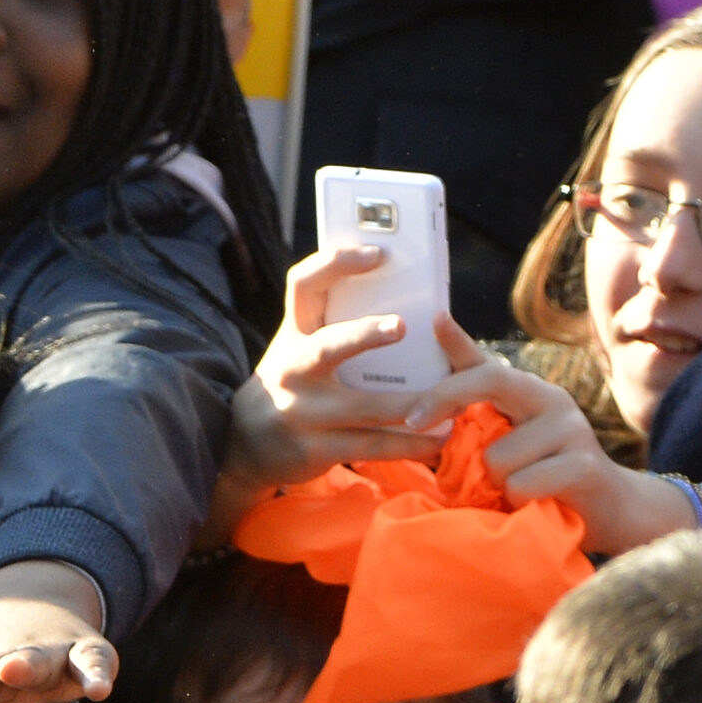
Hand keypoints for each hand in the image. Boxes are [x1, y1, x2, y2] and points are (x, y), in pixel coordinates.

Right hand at [202, 246, 451, 542]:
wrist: (245, 447)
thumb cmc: (293, 386)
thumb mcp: (299, 350)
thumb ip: (335, 328)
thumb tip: (412, 302)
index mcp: (293, 333)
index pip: (304, 284)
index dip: (337, 263)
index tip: (379, 253)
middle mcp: (291, 368)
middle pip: (328, 347)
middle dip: (363, 336)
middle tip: (401, 327)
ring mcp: (301, 412)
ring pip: (366, 408)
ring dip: (416, 405)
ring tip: (456, 405)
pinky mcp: (314, 449)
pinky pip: (372, 446)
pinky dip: (411, 444)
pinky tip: (437, 439)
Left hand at [401, 318, 697, 554]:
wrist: (612, 512)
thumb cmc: (545, 481)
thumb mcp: (506, 449)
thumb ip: (473, 431)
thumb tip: (419, 420)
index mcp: (528, 394)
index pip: (487, 362)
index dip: (457, 342)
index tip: (433, 322)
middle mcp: (551, 400)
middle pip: (490, 381)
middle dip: (443, 399)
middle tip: (414, 424)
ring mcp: (571, 429)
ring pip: (496, 455)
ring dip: (494, 484)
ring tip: (516, 492)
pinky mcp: (584, 464)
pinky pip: (521, 483)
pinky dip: (517, 501)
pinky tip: (536, 503)